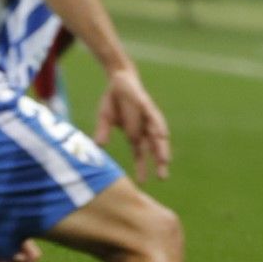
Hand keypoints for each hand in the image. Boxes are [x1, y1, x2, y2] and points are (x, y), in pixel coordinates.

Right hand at [94, 63, 170, 178]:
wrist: (118, 80)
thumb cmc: (113, 102)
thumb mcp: (105, 119)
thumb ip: (102, 133)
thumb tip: (98, 148)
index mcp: (134, 134)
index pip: (139, 154)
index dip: (141, 167)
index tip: (142, 182)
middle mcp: (144, 128)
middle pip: (153, 148)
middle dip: (158, 162)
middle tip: (162, 178)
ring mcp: (147, 118)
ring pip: (157, 135)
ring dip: (161, 147)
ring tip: (164, 160)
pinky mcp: (147, 106)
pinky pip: (154, 117)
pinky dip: (158, 126)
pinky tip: (162, 135)